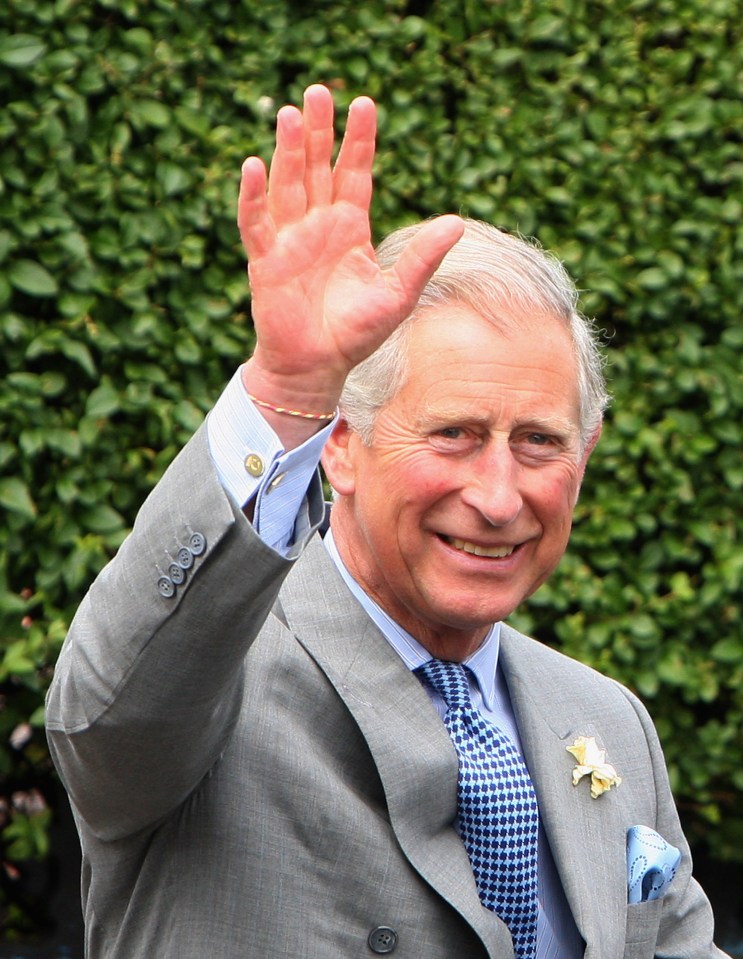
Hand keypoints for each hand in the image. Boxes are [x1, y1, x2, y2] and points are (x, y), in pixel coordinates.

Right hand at [237, 84, 462, 439]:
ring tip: (292, 114)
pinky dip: (254, 196)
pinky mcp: (266, 260)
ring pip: (288, 186)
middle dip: (319, 132)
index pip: (354, 174)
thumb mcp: (397, 294)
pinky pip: (257, 222)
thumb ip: (423, 259)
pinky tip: (255, 166)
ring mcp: (290, 240)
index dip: (358, 142)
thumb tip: (458, 223)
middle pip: (317, 169)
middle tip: (320, 92)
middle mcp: (318, 226)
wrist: (317, 367)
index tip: (364, 104)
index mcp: (350, 229)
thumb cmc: (356, 334)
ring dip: (289, 152)